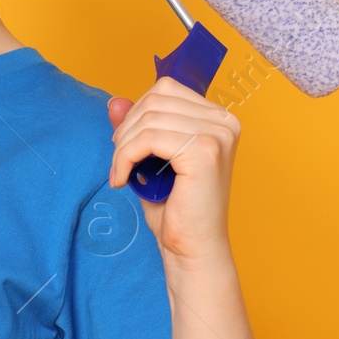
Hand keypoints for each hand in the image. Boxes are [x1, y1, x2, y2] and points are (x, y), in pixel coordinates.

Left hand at [106, 76, 239, 266]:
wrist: (192, 249)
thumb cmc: (175, 209)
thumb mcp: (150, 158)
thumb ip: (136, 127)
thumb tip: (113, 100)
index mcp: (218, 118)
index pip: (165, 89)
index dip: (136, 113)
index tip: (125, 144)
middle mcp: (225, 122)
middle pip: (155, 99)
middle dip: (126, 129)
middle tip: (119, 162)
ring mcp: (218, 134)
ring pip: (148, 118)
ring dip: (123, 146)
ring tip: (120, 172)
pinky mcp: (204, 150)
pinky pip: (148, 138)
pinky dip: (125, 157)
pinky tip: (122, 180)